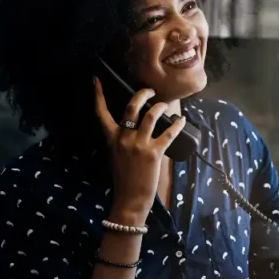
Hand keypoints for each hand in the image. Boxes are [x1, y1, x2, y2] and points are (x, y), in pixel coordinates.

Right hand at [94, 78, 185, 224]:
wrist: (129, 199)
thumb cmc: (124, 179)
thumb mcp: (116, 156)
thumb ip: (121, 141)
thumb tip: (134, 127)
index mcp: (112, 139)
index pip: (101, 113)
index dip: (98, 94)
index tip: (96, 79)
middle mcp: (124, 138)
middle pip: (132, 107)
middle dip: (142, 94)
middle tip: (150, 92)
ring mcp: (139, 145)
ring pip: (151, 115)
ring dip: (160, 107)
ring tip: (165, 106)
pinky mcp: (154, 153)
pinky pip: (168, 133)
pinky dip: (177, 124)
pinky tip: (181, 120)